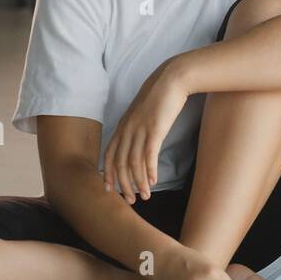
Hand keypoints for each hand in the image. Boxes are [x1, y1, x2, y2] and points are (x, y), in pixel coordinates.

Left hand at [103, 59, 187, 202]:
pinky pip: (148, 155)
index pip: (110, 155)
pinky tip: (153, 181)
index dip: (108, 173)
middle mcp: (127, 129)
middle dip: (123, 184)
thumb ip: (137, 126)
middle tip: (129, 200)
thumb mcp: (143, 112)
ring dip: (138, 182)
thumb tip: (138, 140)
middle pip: (120, 163)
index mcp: (123, 126)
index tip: (110, 189)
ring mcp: (140, 130)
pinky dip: (149, 171)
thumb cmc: (160, 96)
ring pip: (133, 163)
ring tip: (145, 196)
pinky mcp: (155, 130)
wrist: (172, 79)